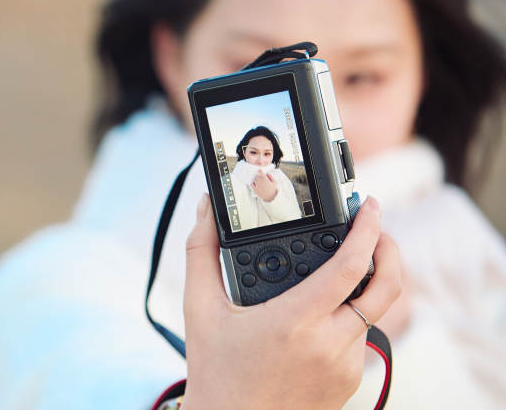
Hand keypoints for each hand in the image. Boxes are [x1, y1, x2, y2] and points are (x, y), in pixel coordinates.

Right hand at [181, 195, 400, 409]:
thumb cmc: (215, 372)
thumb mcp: (200, 308)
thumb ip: (201, 251)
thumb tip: (206, 211)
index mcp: (296, 321)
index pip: (351, 266)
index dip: (367, 230)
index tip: (370, 206)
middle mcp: (329, 345)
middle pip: (385, 288)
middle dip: (388, 250)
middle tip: (375, 229)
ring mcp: (344, 367)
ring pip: (372, 312)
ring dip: (363, 286)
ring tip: (336, 270)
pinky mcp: (349, 383)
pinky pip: (360, 338)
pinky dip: (348, 316)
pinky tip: (320, 313)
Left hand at [251, 170, 276, 201]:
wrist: (271, 197)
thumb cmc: (273, 190)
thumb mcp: (274, 182)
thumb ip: (271, 177)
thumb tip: (267, 173)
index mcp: (265, 179)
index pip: (260, 172)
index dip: (260, 171)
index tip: (260, 171)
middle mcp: (260, 182)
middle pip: (256, 176)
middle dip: (258, 176)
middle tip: (260, 178)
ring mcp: (257, 186)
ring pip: (254, 180)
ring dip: (256, 180)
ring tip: (258, 181)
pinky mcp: (255, 190)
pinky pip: (252, 184)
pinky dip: (253, 183)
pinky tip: (255, 184)